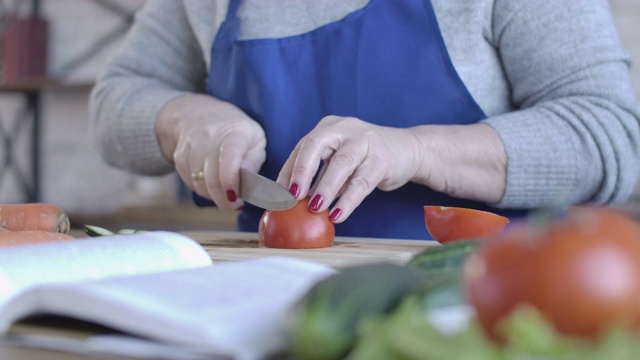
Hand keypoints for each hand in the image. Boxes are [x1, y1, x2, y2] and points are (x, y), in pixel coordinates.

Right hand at [157, 94, 265, 209]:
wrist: (199, 113)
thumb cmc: (235, 131)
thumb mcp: (255, 139)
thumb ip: (254, 161)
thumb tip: (250, 182)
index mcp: (235, 133)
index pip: (229, 159)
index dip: (231, 183)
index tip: (236, 199)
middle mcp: (210, 137)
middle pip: (212, 178)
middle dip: (223, 200)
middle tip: (234, 205)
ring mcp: (192, 146)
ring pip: (199, 183)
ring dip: (213, 195)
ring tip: (224, 193)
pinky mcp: (179, 156)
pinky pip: (189, 182)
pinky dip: (201, 189)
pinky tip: (211, 185)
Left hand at [277, 116, 421, 222]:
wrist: (408, 150)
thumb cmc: (364, 158)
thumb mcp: (338, 160)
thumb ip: (318, 174)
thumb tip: (290, 201)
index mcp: (328, 128)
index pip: (302, 148)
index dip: (288, 171)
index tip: (277, 195)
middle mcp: (344, 129)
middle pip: (316, 146)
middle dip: (302, 172)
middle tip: (292, 196)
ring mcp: (365, 142)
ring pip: (341, 164)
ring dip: (325, 188)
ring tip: (315, 208)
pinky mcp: (382, 159)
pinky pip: (361, 182)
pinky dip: (348, 201)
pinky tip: (337, 215)